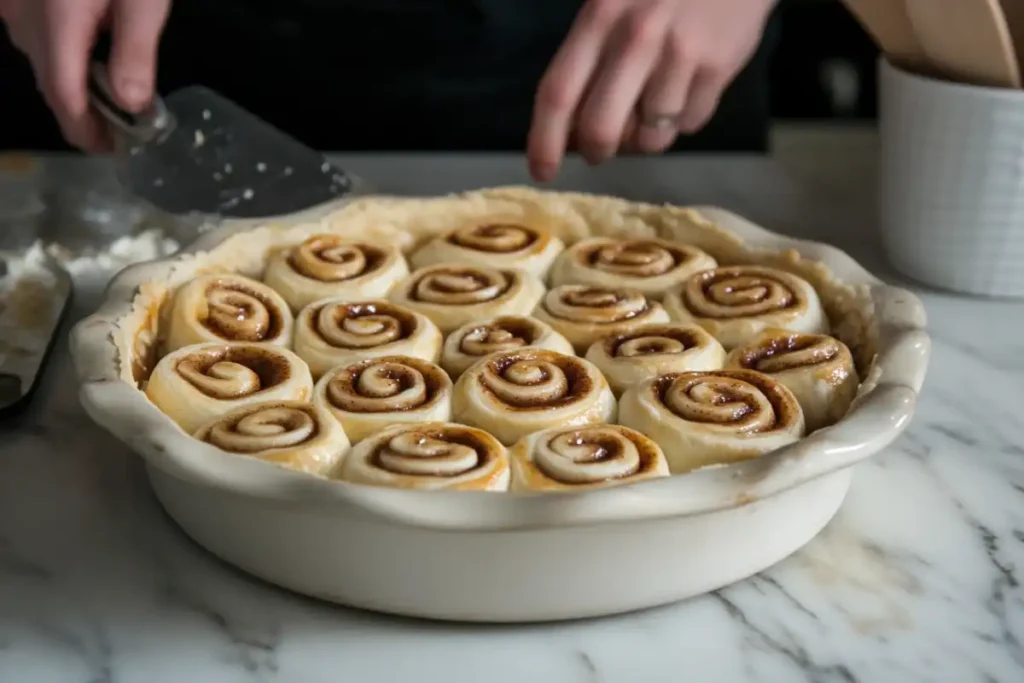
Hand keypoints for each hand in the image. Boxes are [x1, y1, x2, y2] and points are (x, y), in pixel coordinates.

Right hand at [0, 0, 170, 151]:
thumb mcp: (142, 0)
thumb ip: (135, 51)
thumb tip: (132, 106)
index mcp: (57, 22)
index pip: (65, 96)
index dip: (86, 131)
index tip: (111, 149)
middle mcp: (22, 17)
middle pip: (48, 81)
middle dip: (80, 113)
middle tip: (117, 130)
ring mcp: (12, 3)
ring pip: (38, 58)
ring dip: (70, 83)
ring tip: (108, 97)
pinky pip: (34, 33)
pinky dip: (60, 53)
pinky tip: (88, 52)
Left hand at [527, 0, 775, 180]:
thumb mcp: (610, 2)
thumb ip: (587, 59)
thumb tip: (570, 132)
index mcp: (599, 18)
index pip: (558, 94)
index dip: (544, 142)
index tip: (541, 172)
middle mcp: (636, 39)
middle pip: (601, 130)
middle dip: (596, 152)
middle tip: (599, 150)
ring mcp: (680, 57)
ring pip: (650, 139)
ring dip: (645, 137)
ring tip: (651, 107)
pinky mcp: (717, 69)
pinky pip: (689, 125)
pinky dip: (681, 120)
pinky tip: (684, 88)